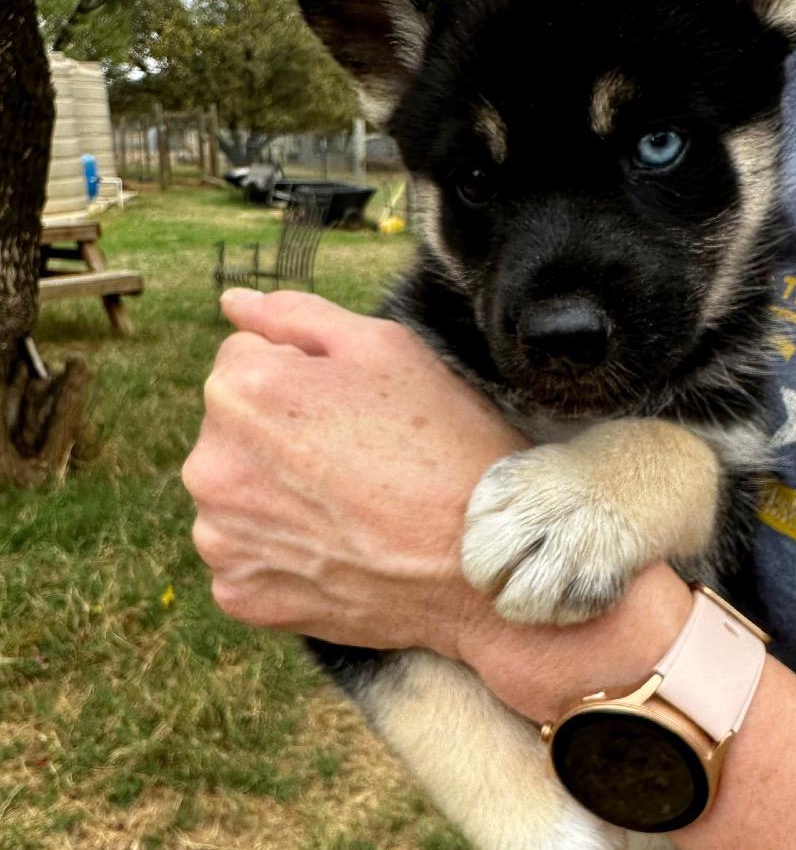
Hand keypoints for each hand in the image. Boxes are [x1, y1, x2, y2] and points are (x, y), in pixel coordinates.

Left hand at [183, 288, 525, 658]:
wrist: (481, 557)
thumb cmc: (441, 440)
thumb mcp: (385, 347)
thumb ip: (296, 314)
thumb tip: (233, 303)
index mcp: (241, 390)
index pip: (243, 357)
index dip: (303, 372)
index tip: (351, 405)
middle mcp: (210, 466)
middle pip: (233, 426)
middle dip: (279, 430)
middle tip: (356, 455)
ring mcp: (220, 539)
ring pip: (236, 490)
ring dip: (275, 490)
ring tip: (349, 504)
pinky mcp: (239, 594)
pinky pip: (246, 554)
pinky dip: (280, 550)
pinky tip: (336, 546)